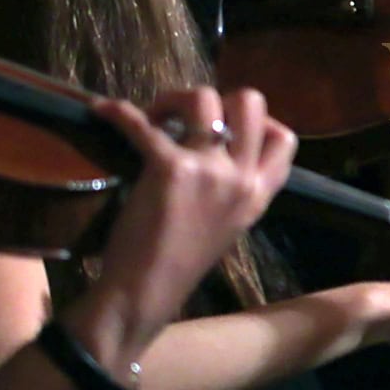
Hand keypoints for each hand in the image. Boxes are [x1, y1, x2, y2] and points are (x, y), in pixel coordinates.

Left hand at [86, 87, 295, 341]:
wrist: (145, 293)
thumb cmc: (182, 262)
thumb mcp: (230, 224)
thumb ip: (236, 187)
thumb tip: (220, 146)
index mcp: (260, 194)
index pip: (285, 139)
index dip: (260, 122)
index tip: (229, 128)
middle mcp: (242, 178)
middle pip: (250, 102)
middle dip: (219, 96)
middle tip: (187, 117)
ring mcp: (210, 171)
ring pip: (204, 98)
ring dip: (174, 99)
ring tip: (153, 117)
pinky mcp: (170, 168)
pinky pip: (143, 123)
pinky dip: (119, 112)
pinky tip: (105, 111)